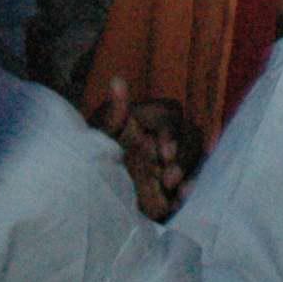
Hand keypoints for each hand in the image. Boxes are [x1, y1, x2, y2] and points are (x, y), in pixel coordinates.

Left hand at [88, 79, 200, 221]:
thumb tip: (117, 81)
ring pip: (196, 158)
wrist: (86, 189)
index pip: (172, 115)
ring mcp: (173, 161)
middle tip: (168, 178)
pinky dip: (191, 190)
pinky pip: (193, 183)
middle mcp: (166, 137)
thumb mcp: (99, 134)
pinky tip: (182, 200)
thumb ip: (113, 112)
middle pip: (191, 136)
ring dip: (191, 172)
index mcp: (150, 119)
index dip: (171, 130)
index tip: (163, 150)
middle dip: (184, 155)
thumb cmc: (92, 152)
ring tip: (179, 192)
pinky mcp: (175, 185)